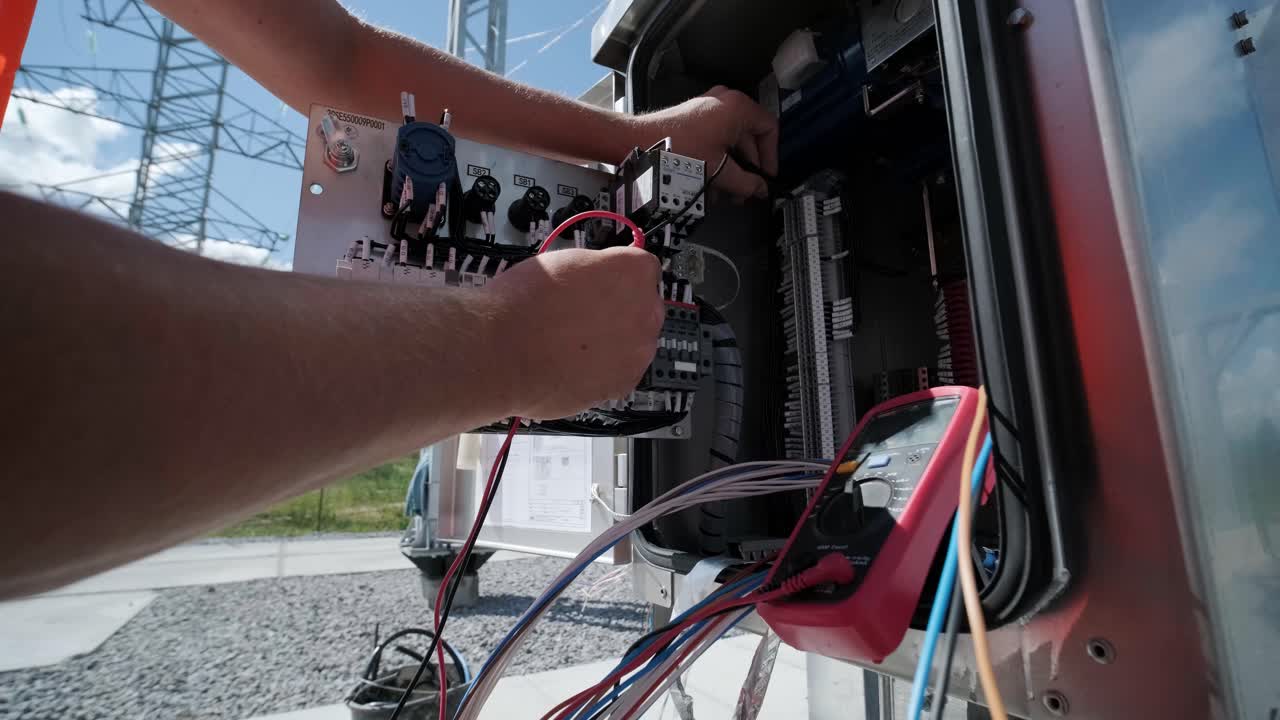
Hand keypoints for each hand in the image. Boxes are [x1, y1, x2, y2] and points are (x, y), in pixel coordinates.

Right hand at [485, 247, 663, 418]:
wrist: (502, 351)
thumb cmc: (523, 302)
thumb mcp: (564, 260)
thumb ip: (596, 270)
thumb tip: (600, 278)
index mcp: (634, 270)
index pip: (642, 269)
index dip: (617, 278)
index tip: (602, 286)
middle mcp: (646, 310)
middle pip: (642, 308)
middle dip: (619, 312)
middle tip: (582, 317)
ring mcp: (638, 351)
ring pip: (633, 343)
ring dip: (612, 343)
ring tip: (571, 345)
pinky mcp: (623, 384)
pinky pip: (620, 373)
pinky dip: (602, 371)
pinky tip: (572, 365)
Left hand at [634, 85, 778, 198]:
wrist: (641, 142)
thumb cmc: (680, 150)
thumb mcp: (720, 171)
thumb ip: (746, 183)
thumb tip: (760, 190)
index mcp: (739, 108)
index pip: (769, 129)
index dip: (771, 156)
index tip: (766, 176)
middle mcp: (726, 102)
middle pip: (749, 138)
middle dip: (748, 168)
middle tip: (746, 191)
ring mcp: (709, 108)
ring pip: (731, 141)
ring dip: (731, 168)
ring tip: (725, 193)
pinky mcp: (695, 117)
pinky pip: (716, 138)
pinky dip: (717, 159)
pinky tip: (710, 183)